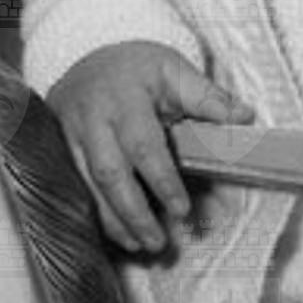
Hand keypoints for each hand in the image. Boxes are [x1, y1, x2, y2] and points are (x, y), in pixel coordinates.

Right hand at [47, 41, 254, 253]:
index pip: (143, 143)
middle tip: (159, 241)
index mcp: (125, 94)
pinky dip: (94, 214)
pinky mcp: (58, 148)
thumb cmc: (139, 69)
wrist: (89, 57)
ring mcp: (69, 132)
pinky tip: (116, 234)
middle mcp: (92, 114)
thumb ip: (207, 98)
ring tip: (141, 245)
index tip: (182, 210)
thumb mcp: (174, 70)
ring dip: (114, 221)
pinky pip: (73, 188)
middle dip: (134, 211)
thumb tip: (245, 117)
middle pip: (109, 171)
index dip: (163, 180)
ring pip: (87, 184)